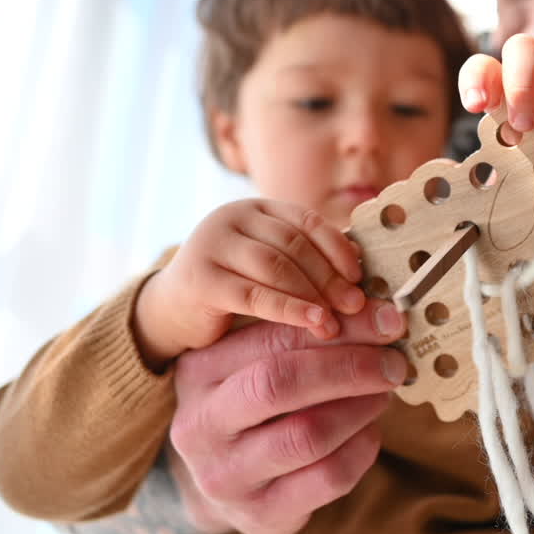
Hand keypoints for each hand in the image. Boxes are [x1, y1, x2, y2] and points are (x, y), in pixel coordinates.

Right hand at [133, 199, 367, 368]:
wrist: (171, 310)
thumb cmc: (234, 289)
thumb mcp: (269, 267)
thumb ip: (304, 262)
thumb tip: (362, 273)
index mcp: (257, 209)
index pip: (307, 220)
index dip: (338, 247)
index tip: (362, 276)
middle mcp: (232, 217)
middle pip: (294, 244)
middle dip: (330, 276)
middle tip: (357, 305)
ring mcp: (212, 245)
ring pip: (276, 267)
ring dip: (313, 294)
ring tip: (339, 321)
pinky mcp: (200, 278)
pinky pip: (253, 294)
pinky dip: (289, 309)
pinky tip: (313, 324)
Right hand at [167, 301, 408, 533]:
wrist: (227, 483)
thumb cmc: (253, 409)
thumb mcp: (256, 365)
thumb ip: (301, 337)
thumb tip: (379, 317)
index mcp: (198, 372)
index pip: (272, 339)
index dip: (338, 327)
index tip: (386, 321)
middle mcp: (200, 425)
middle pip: (280, 384)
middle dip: (349, 367)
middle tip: (394, 361)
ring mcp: (227, 475)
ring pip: (307, 435)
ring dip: (360, 408)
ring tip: (384, 393)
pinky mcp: (260, 514)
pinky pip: (327, 477)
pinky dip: (361, 449)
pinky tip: (370, 432)